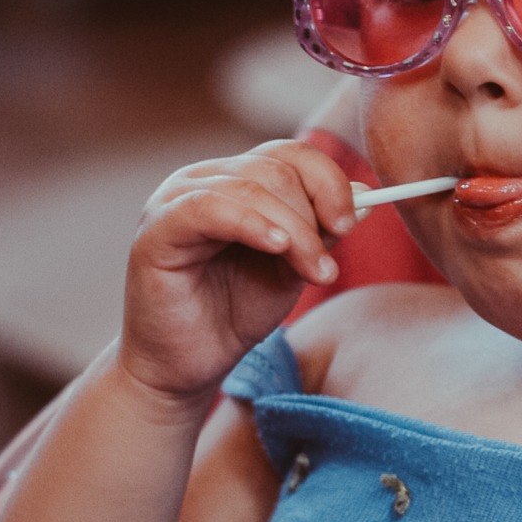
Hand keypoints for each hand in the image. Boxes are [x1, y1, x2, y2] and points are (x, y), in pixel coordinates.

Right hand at [119, 140, 359, 401]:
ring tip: (314, 274)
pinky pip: (208, 208)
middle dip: (314, 217)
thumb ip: (321, 233)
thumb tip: (364, 198)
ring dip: (295, 231)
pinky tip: (277, 248)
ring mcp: (175, 199)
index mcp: (236, 181)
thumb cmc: (233, 315)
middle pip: (276, 169)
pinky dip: (251, 223)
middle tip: (329, 269)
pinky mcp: (157, 229)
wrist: (186, 365)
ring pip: (251, 188)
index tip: (353, 222)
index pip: (290, 155)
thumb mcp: (291, 270)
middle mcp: (203, 179)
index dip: (328, 182)